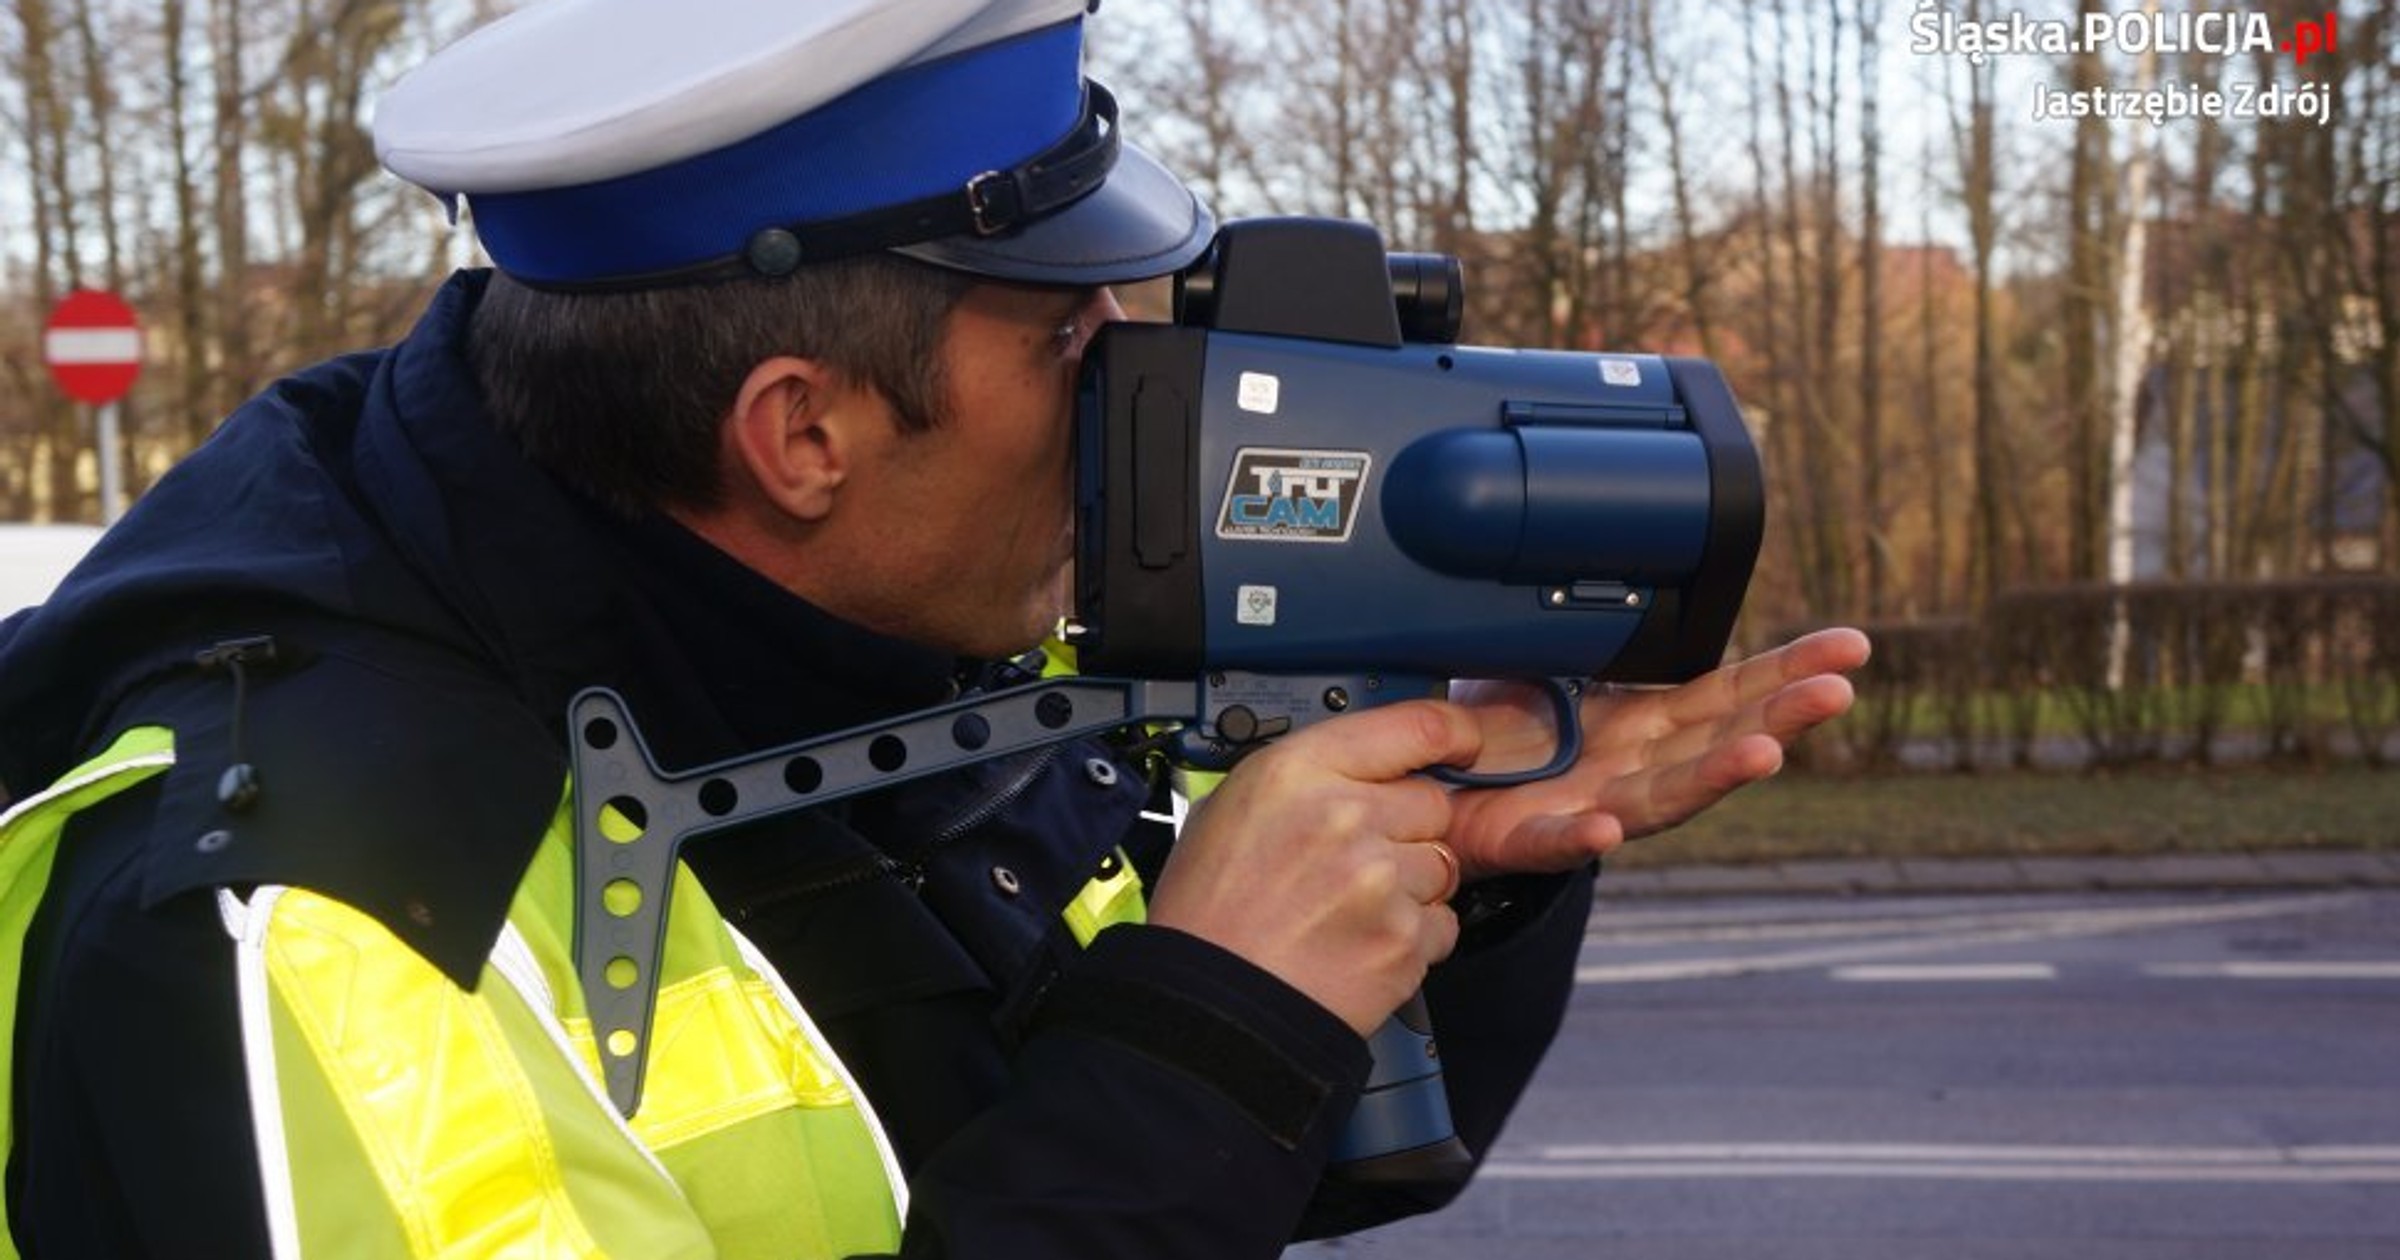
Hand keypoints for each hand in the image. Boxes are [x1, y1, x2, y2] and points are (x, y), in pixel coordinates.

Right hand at [1147, 700, 1481, 1034]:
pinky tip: (1362, 943)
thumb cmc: (1209, 913)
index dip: (1451, 734)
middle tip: (1361, 860)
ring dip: (1412, 885)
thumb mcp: (1230, 808)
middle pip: (1433, 801)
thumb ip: (1305, 778)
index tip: (1463, 743)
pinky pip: (1443, 923)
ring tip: (1351, 910)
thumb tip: (1361, 766)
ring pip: (1443, 864)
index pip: (1414, 727)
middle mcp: (1345, 816)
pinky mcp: (1403, 939)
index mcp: (1296, 771)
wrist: (1209, 1005)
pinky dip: (1414, 937)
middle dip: (1409, 827)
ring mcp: (1380, 880)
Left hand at [1441, 627, 1871, 880]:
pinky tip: (1611, 823)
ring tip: (1765, 753)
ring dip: (1719, 775)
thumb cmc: (1492, 730)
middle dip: (1784, 717)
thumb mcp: (1544, 658)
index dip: (1789, 672)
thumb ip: (1585, 628)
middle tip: (1838, 691)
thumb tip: (1612, 561)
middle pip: (1724, 740)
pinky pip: (1562, 838)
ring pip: (1668, 795)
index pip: (1730, 693)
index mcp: (1646, 722)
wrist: (1431, 796)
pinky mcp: (1535, 838)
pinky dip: (1590, 834)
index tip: (1849, 649)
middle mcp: (1636, 767)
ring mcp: (1595, 806)